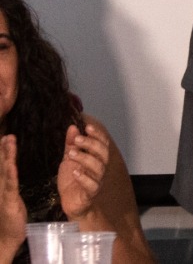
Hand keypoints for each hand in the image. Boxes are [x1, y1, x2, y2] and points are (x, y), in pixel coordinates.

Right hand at [0, 136, 24, 260]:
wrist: (5, 237)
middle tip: (8, 134)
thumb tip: (11, 169)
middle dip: (4, 149)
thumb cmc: (10, 217)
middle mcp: (0, 187)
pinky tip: (12, 165)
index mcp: (2, 185)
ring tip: (10, 141)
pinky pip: (10, 185)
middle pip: (1, 164)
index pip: (2, 165)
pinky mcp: (9, 201)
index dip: (3, 151)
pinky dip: (11, 174)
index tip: (6, 136)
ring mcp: (3, 193)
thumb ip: (10, 183)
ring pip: (5, 171)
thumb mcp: (10, 197)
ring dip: (7, 156)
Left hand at [56, 123, 110, 219]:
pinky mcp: (90, 193)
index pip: (103, 143)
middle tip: (77, 139)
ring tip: (71, 153)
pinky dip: (84, 178)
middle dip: (91, 144)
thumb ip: (71, 144)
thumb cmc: (72, 181)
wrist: (71, 203)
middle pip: (103, 153)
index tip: (88, 127)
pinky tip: (75, 172)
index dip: (98, 134)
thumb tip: (73, 127)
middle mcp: (99, 168)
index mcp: (95, 158)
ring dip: (85, 158)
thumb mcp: (68, 159)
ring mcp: (96, 181)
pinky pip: (92, 185)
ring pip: (98, 167)